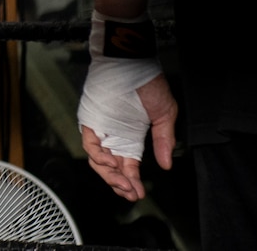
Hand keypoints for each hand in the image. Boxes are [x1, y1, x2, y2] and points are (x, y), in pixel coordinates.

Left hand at [82, 74, 176, 201]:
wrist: (133, 62)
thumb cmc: (148, 83)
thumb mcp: (164, 115)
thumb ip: (164, 140)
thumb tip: (166, 165)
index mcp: (130, 137)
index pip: (128, 166)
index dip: (132, 181)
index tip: (139, 194)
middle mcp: (114, 136)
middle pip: (111, 168)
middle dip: (120, 184)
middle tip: (130, 193)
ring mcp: (101, 128)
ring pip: (98, 160)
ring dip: (109, 175)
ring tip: (123, 184)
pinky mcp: (91, 119)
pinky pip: (90, 143)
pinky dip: (99, 156)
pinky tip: (112, 164)